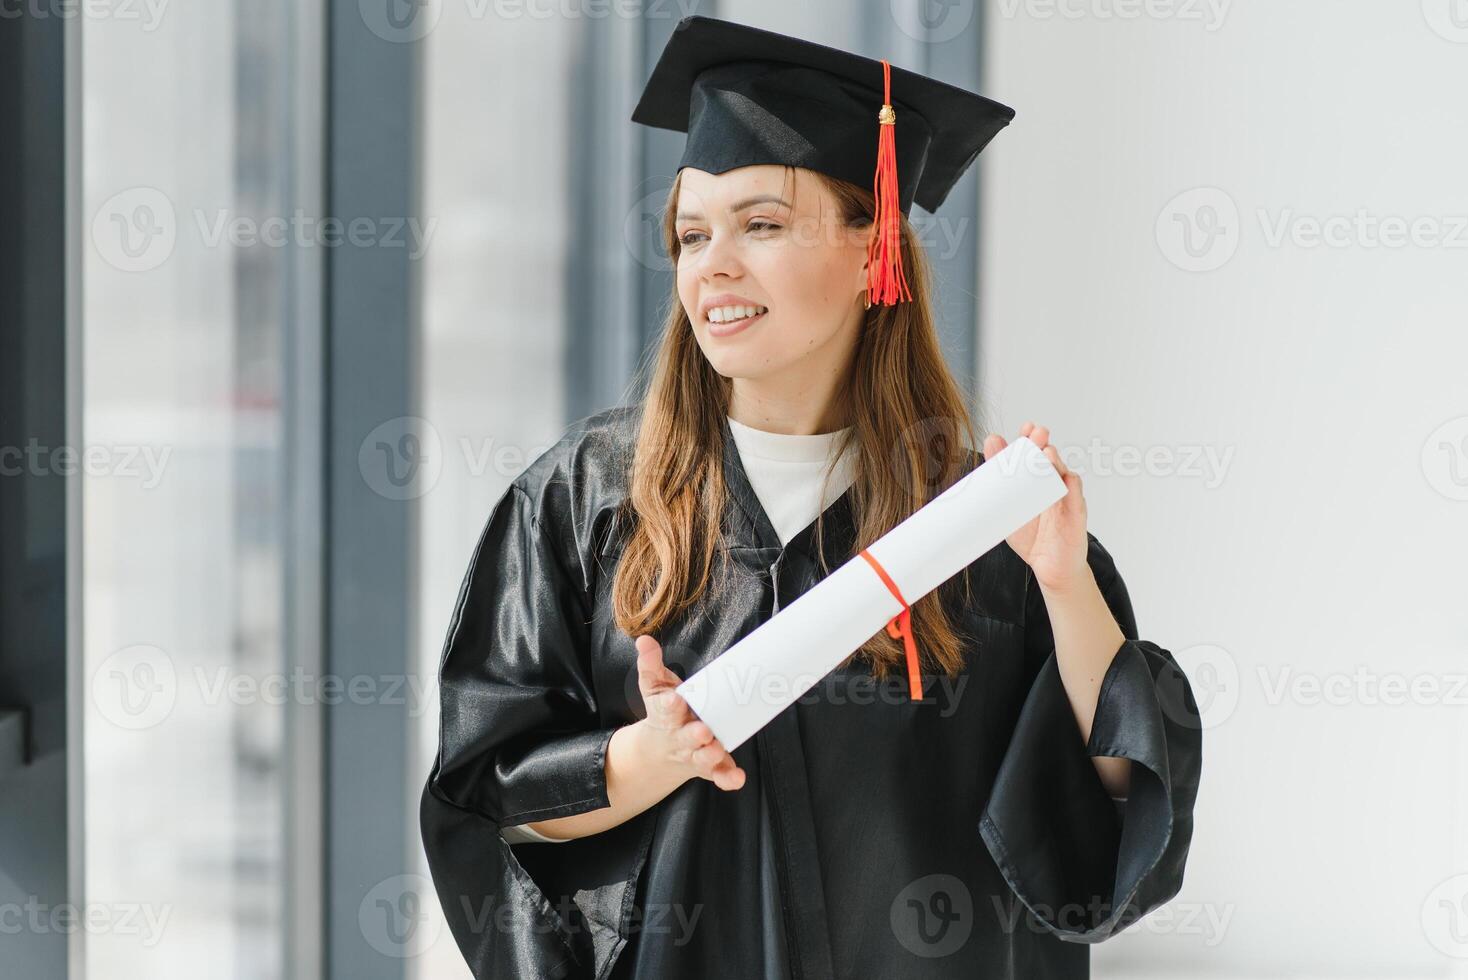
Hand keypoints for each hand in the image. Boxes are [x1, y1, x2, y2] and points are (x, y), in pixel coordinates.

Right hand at [633, 634, 746, 791]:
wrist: (659, 752)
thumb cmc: (663, 712)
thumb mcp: (653, 687)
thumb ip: (650, 664)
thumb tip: (644, 640)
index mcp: (666, 715)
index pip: (665, 709)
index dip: (669, 704)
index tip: (674, 699)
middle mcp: (680, 737)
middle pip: (686, 737)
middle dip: (694, 734)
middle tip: (703, 730)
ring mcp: (695, 754)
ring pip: (702, 758)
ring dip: (710, 755)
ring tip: (717, 749)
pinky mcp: (710, 768)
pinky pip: (719, 776)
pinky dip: (727, 778)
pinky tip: (738, 778)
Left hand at [983, 421, 1089, 592]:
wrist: (1051, 568)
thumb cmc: (1031, 538)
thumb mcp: (1007, 513)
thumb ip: (996, 491)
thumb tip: (979, 474)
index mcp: (1033, 482)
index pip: (1029, 455)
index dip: (1026, 440)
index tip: (1021, 429)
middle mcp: (1050, 484)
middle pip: (1046, 457)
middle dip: (1040, 442)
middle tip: (1034, 433)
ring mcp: (1064, 496)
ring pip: (1061, 471)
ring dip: (1054, 460)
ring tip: (1046, 453)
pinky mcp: (1076, 512)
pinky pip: (1074, 494)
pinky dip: (1069, 484)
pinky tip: (1064, 476)